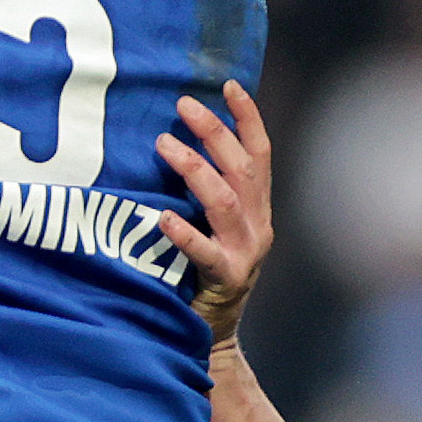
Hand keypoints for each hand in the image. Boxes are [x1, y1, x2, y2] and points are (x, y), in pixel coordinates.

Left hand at [153, 83, 275, 346]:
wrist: (213, 337)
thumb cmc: (201, 275)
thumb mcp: (212, 227)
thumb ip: (205, 192)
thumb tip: (171, 144)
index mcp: (257, 208)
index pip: (259, 152)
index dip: (247, 117)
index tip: (226, 84)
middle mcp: (258, 225)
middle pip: (242, 167)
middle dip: (214, 132)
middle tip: (182, 104)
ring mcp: (245, 253)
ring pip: (225, 201)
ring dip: (194, 169)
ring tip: (162, 145)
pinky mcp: (225, 281)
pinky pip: (205, 253)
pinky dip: (185, 233)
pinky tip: (162, 218)